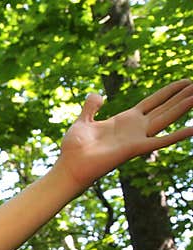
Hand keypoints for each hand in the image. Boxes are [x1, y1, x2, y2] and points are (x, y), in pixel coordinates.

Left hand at [57, 78, 192, 188]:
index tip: (186, 81)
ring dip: (183, 107)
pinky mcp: (135, 149)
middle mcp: (135, 128)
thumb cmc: (74, 148)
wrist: (69, 166)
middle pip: (165, 108)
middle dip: (183, 96)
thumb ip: (91, 107)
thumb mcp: (83, 121)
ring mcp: (137, 138)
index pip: (154, 102)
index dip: (169, 92)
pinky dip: (177, 135)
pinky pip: (160, 141)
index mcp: (125, 120)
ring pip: (166, 118)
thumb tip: (97, 95)